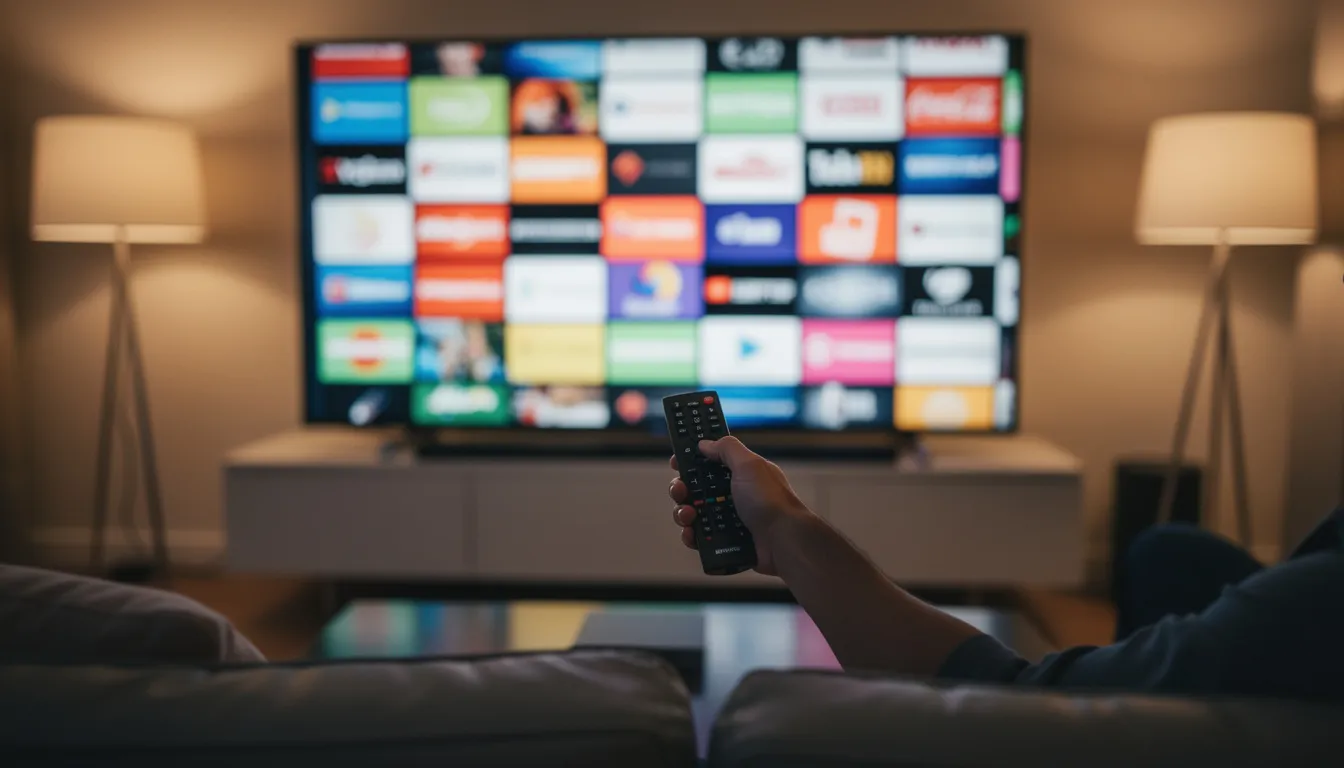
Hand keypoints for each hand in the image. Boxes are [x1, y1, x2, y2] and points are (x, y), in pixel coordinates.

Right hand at [668, 437, 810, 575]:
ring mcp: (728, 519)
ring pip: (694, 513)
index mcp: (739, 475)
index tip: (677, 463)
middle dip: (682, 489)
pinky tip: (691, 534)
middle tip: (681, 490)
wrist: (782, 540)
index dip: (691, 462)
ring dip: (683, 512)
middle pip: (695, 489)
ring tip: (688, 515)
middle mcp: (733, 496)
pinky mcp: (725, 542)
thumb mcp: (749, 465)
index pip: (709, 464)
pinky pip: (700, 538)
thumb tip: (705, 443)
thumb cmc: (770, 500)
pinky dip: (691, 536)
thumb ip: (727, 449)